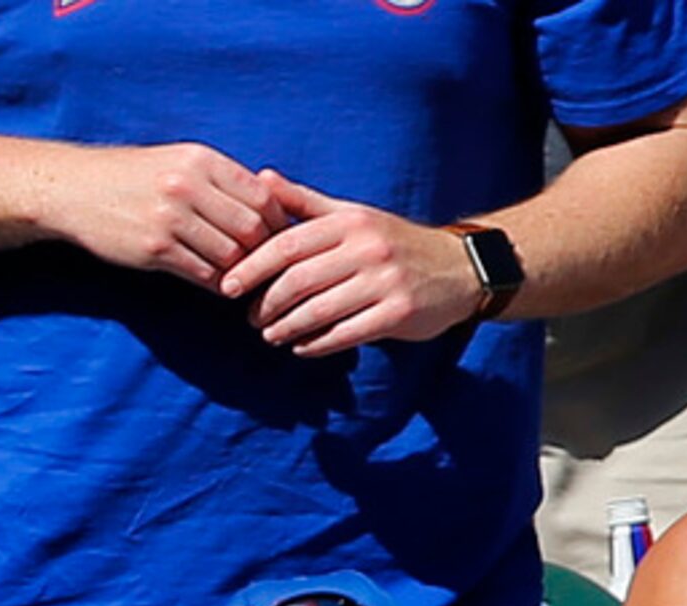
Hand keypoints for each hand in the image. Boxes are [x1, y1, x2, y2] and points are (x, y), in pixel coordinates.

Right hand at [54, 143, 290, 288]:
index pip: (261, 195)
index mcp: (201, 160)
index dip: (277, 221)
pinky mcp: (153, 249)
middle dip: (263, 250)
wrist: (76, 190)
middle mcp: (188, 186)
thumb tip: (266, 206)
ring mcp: (170, 219)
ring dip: (240, 271)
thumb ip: (219, 179)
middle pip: (250, 228)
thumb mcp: (178, 161)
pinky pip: (202, 273)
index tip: (277, 237)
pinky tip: (218, 285)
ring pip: (229, 254)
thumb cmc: (131, 177)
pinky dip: (216, 283)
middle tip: (265, 264)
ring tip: (244, 278)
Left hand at [222, 175, 486, 356]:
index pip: (288, 244)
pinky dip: (316, 344)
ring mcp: (385, 281)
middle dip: (266, 304)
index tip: (227, 286)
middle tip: (250, 318)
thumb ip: (304, 202)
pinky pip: (344, 334)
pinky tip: (300, 347)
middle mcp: (368, 247)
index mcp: (350, 221)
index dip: (252, 267)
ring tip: (270, 335)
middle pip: (298, 280)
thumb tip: (260, 178)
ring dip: (286, 328)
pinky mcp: (398, 313)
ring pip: (318, 311)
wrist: (459, 269)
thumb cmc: (391, 242)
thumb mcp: (351, 215)